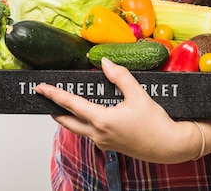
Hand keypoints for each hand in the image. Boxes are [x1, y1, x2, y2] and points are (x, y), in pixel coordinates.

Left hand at [35, 57, 195, 162]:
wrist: (169, 146)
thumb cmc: (155, 123)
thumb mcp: (138, 94)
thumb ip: (120, 76)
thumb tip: (105, 63)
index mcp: (102, 120)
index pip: (71, 105)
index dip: (54, 95)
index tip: (41, 88)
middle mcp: (99, 134)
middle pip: (68, 122)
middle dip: (55, 109)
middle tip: (45, 97)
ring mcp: (103, 142)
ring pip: (78, 129)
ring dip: (68, 117)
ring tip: (63, 103)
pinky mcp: (110, 144)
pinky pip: (90, 132)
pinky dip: (83, 122)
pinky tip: (88, 113)